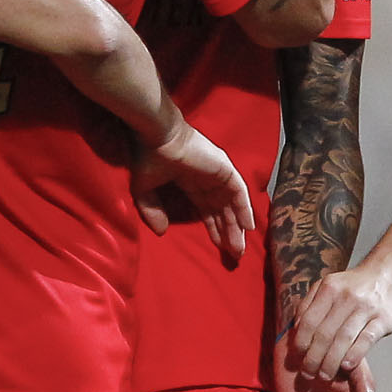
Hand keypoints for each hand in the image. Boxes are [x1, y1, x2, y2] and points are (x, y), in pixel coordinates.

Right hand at [132, 119, 251, 261]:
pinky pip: (239, 193)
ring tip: (239, 249)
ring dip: (237, 227)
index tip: (219, 247)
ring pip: (231, 205)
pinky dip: (244, 209)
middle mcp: (207, 179)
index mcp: (189, 181)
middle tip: (235, 255)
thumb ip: (152, 210)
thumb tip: (161, 232)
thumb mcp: (143, 190)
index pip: (207, 209)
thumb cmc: (149, 158)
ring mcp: (218, 173)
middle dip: (228, 233)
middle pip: (222, 211)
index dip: (213, 228)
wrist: (157, 137)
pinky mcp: (225, 169)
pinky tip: (247, 227)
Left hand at [287, 259, 391, 381]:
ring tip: (324, 375)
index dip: (301, 343)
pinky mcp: (383, 319)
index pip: (309, 321)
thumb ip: (311, 303)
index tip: (298, 357)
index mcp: (330, 288)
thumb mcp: (330, 284)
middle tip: (308, 373)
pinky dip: (355, 354)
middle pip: (324, 334)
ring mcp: (366, 308)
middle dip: (313, 358)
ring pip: (343, 339)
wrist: (390, 272)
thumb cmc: (356, 285)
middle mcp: (347, 297)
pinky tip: (346, 366)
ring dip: (330, 361)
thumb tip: (296, 327)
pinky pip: (366, 340)